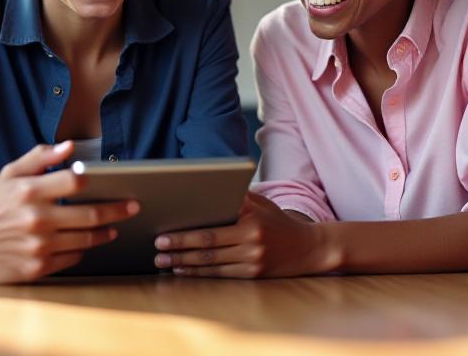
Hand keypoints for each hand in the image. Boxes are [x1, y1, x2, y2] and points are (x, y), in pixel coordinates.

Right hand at [0, 142, 138, 282]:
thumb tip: (69, 146)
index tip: (118, 185)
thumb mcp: (10, 174)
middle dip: (116, 210)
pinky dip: (81, 251)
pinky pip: (71, 259)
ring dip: (103, 233)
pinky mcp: (37, 268)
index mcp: (30, 191)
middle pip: (89, 214)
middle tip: (132, 207)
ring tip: (112, 228)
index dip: (99, 182)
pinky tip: (84, 244)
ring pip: (85, 240)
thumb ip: (40, 158)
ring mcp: (38, 246)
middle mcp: (36, 219)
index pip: (76, 183)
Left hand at [153, 192, 332, 277]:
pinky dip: (200, 274)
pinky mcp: (254, 275)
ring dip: (185, 264)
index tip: (163, 236)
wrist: (310, 247)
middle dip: (178, 250)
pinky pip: (222, 275)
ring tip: (164, 263)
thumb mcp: (261, 203)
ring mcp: (253, 262)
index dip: (184, 236)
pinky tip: (184, 270)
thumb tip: (205, 190)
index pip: (210, 231)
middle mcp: (251, 244)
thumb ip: (236, 198)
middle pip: (207, 249)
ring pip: (212, 265)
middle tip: (157, 251)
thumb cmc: (279, 222)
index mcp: (250, 223)